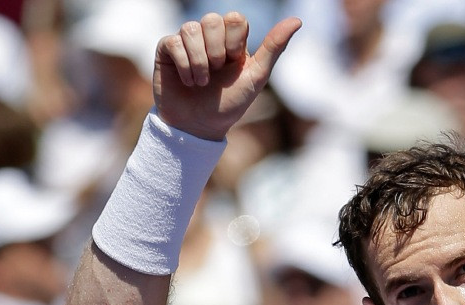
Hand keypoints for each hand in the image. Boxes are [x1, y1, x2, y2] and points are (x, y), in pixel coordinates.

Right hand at [153, 12, 300, 139]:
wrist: (200, 126)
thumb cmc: (230, 104)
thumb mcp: (256, 76)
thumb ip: (274, 47)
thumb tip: (297, 20)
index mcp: (232, 41)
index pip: (235, 19)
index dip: (234, 41)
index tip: (234, 63)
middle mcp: (209, 37)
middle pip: (212, 19)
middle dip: (216, 51)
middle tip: (217, 72)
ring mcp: (187, 42)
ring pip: (190, 28)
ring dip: (199, 61)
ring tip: (202, 82)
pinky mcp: (167, 49)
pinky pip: (173, 42)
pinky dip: (184, 66)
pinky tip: (188, 82)